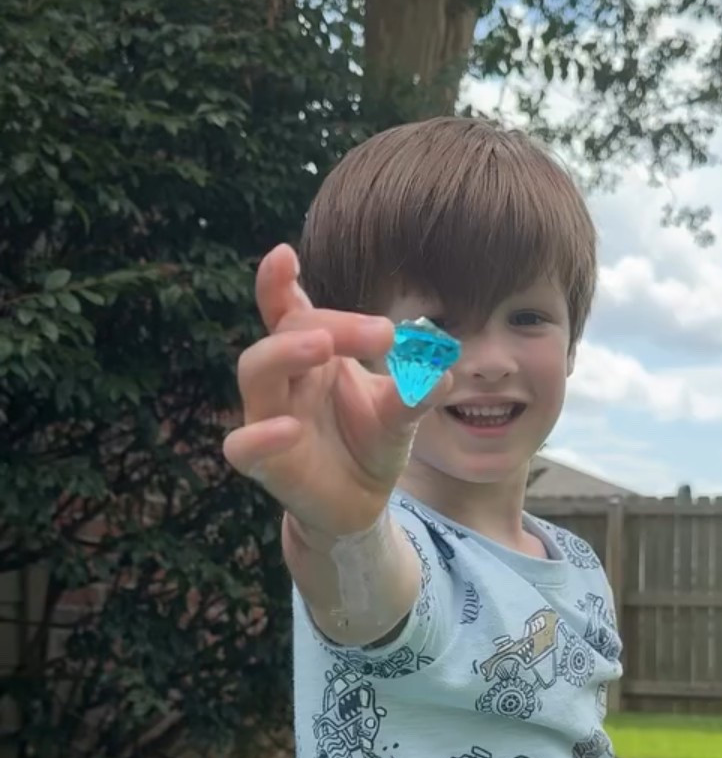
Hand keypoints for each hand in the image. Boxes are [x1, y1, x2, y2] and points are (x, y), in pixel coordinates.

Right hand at [222, 243, 451, 538]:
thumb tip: (443, 367)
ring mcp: (268, 417)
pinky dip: (260, 435)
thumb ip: (414, 391)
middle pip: (282, 333)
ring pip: (254, 373)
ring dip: (284, 354)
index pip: (288, 310)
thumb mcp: (400, 415)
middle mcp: (285, 380)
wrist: (361, 503)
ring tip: (323, 347)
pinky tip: (290, 429)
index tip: (285, 254)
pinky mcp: (263, 463)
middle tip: (379, 333)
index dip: (278, 282)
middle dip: (324, 325)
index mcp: (312, 356)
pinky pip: (242, 445)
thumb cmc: (371, 444)